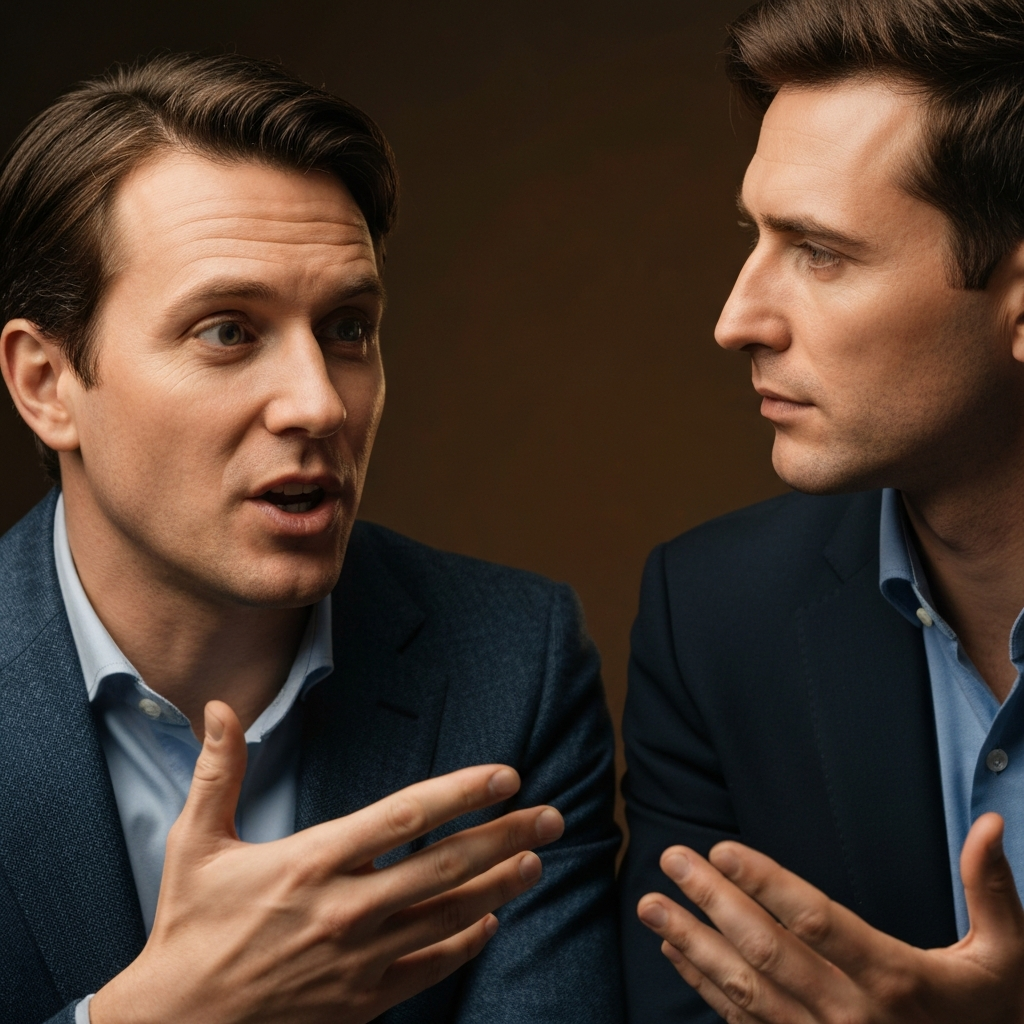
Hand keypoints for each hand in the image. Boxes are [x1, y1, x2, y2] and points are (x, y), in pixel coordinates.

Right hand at [91, 700, 563, 1023]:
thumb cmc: (189, 927)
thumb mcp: (195, 843)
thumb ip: (217, 771)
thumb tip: (219, 706)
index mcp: (310, 862)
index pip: (404, 816)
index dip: (461, 793)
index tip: (506, 777)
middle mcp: (345, 909)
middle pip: (445, 866)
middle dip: (506, 837)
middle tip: (552, 817)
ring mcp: (358, 959)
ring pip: (448, 916)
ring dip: (500, 886)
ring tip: (536, 861)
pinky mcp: (362, 1001)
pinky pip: (430, 967)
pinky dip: (465, 943)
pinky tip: (490, 923)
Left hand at [637, 813, 1023, 1022]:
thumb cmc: (995, 1017)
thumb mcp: (1010, 958)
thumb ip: (993, 890)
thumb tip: (992, 823)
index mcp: (896, 980)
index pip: (817, 921)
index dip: (766, 884)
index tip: (721, 850)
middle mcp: (852, 1015)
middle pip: (767, 951)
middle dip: (711, 902)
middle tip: (669, 859)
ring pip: (745, 991)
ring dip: (691, 944)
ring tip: (650, 906)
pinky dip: (704, 988)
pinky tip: (675, 953)